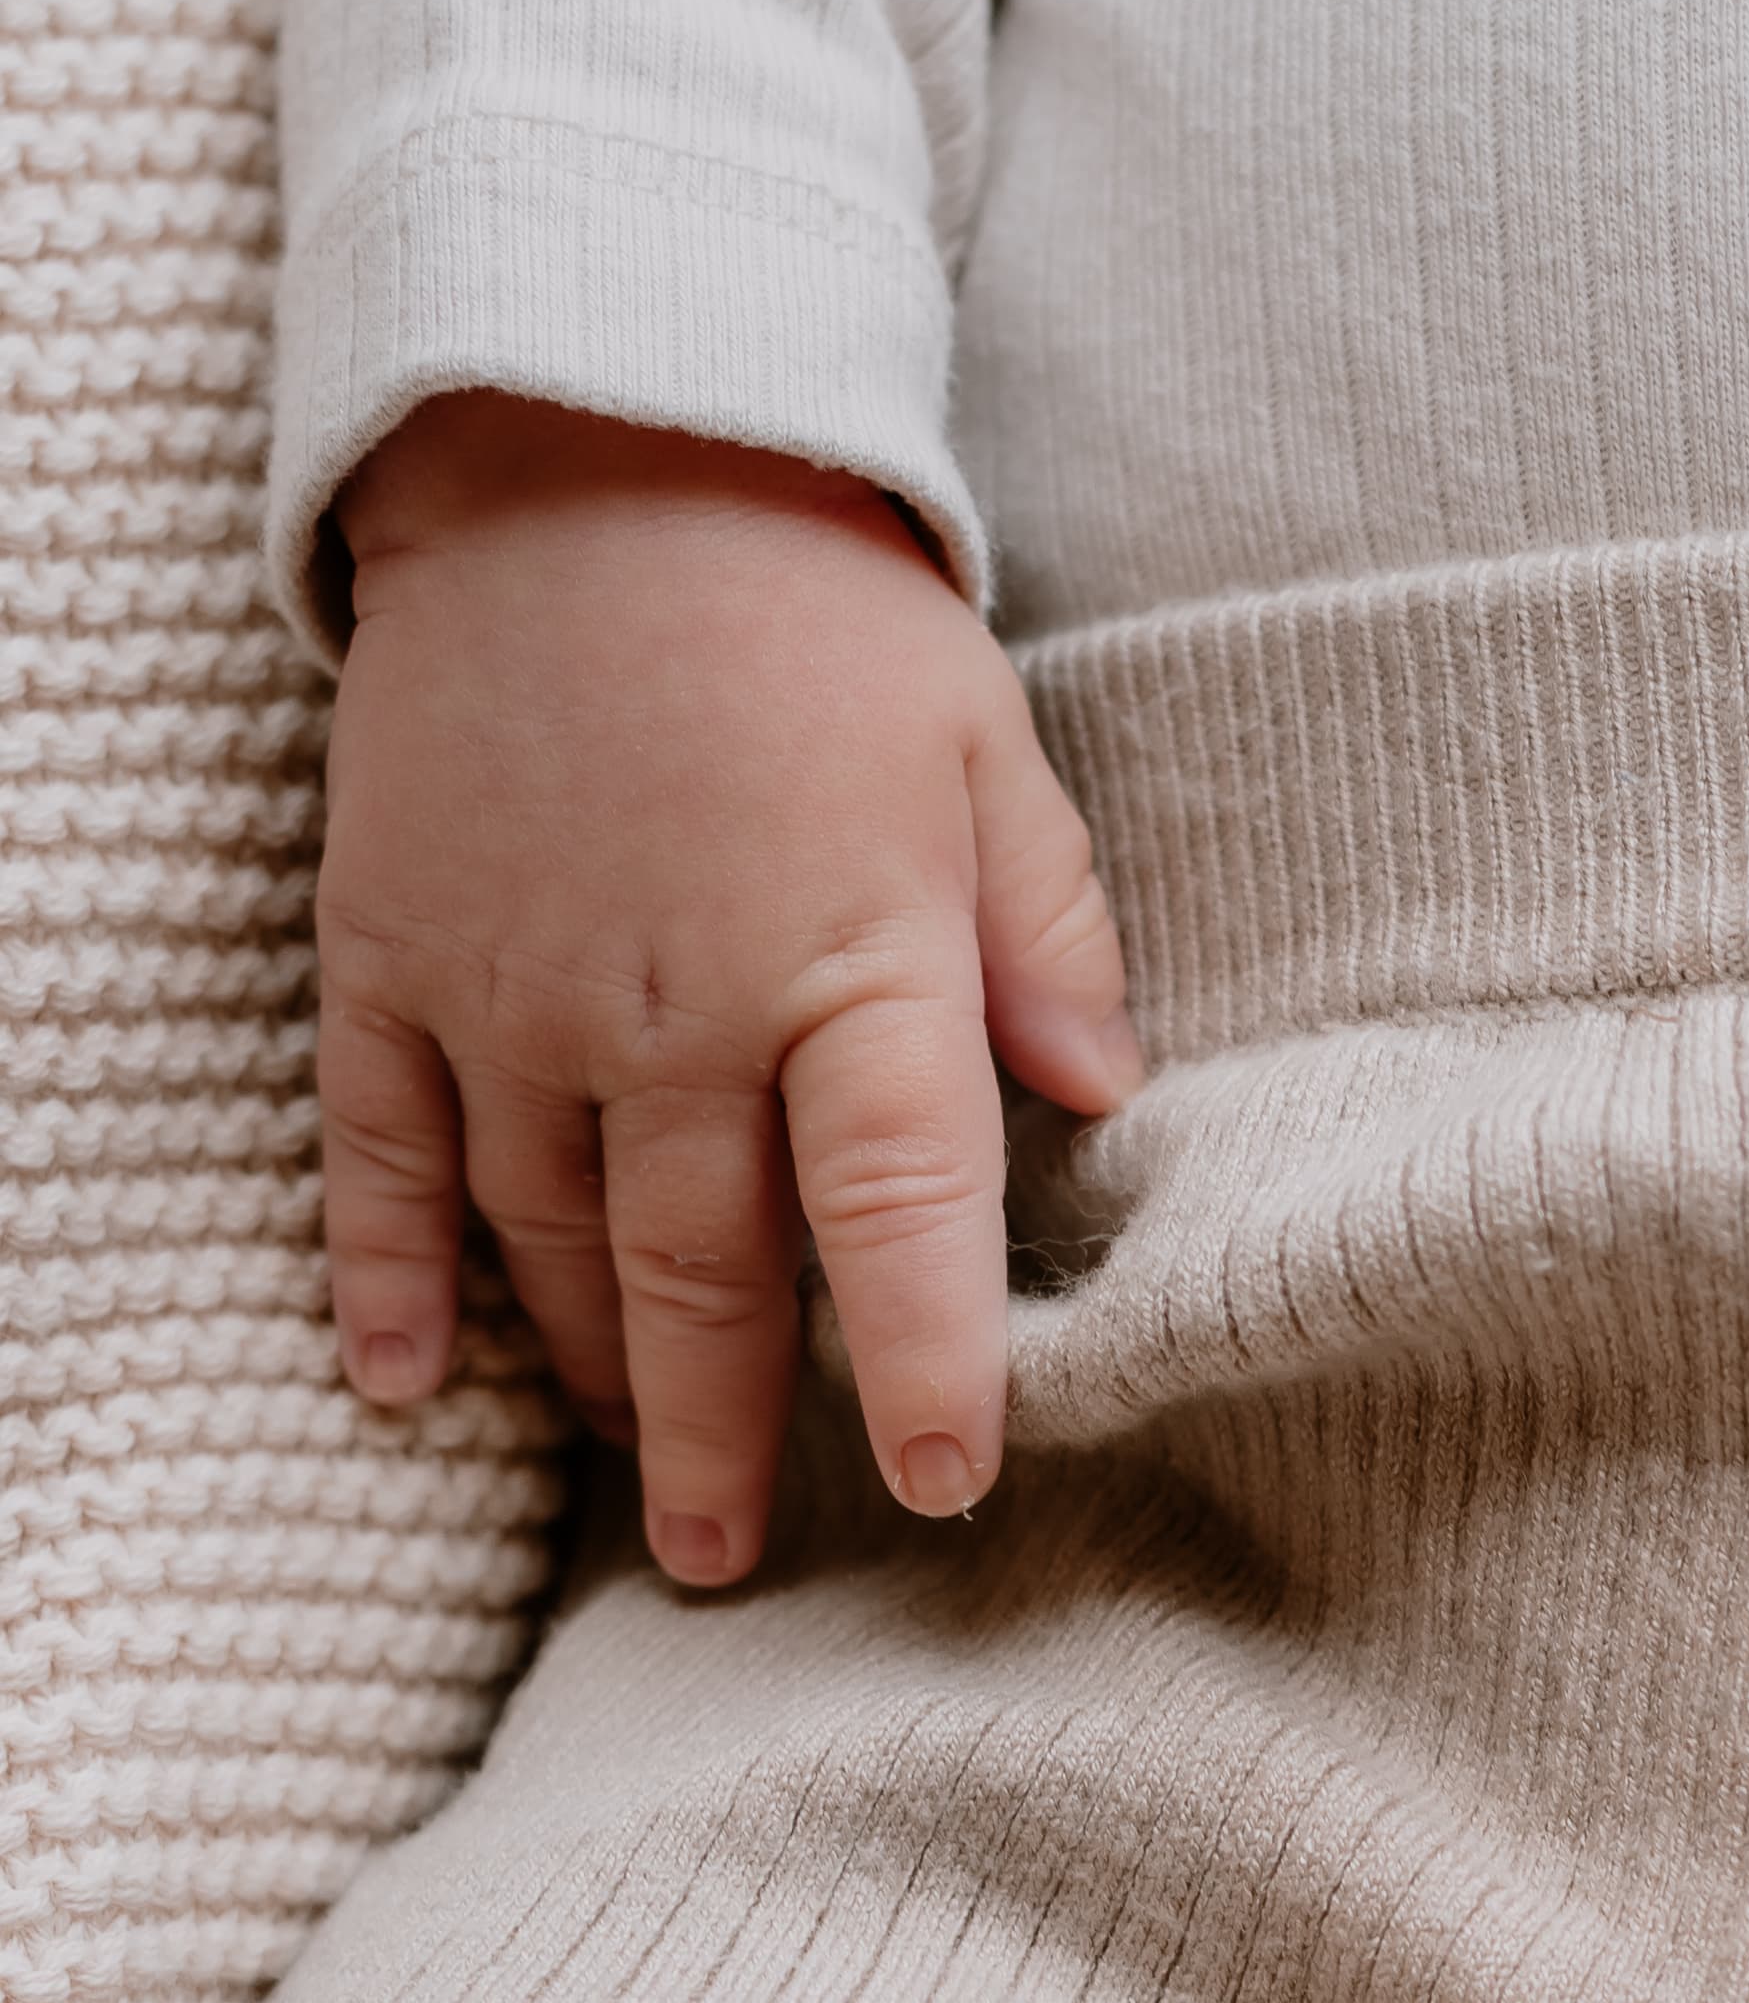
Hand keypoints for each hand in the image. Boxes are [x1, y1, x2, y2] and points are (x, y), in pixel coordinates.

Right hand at [315, 392, 1138, 1582]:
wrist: (587, 444)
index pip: (896, 1203)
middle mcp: (673, 1005)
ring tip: (630, 1471)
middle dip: (720, 1433)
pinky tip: (406, 1383)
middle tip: (730, 1558)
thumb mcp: (988, 749)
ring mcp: (514, 989)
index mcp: (848, 959)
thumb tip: (1112, 1103)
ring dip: (589, 1371)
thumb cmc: (819, 612)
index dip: (923, 1354)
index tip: (941, 1478)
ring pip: (550, 1237)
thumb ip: (1053, 936)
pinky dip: (388, 1278)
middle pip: (700, 1272)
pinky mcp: (394, 952)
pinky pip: (381, 1152)